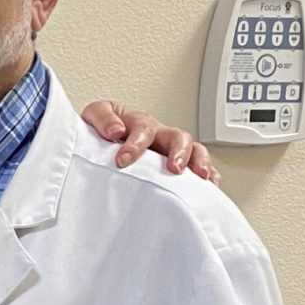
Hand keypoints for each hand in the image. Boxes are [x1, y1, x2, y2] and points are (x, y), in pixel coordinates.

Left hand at [81, 102, 219, 183]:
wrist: (99, 145)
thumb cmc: (99, 133)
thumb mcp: (93, 117)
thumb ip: (101, 119)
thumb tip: (115, 130)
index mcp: (138, 123)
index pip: (142, 129)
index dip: (135, 144)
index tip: (122, 161)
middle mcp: (159, 135)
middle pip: (178, 136)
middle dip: (178, 151)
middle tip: (173, 168)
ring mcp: (171, 150)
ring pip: (194, 149)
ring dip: (199, 161)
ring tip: (200, 176)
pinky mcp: (179, 165)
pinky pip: (200, 166)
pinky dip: (209, 175)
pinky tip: (211, 187)